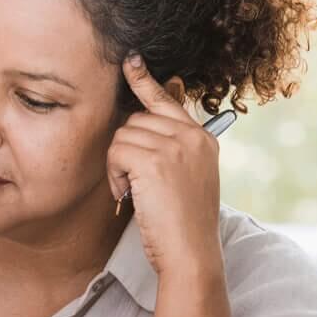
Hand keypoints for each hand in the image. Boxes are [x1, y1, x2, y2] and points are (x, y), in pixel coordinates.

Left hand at [108, 55, 224, 284]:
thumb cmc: (184, 226)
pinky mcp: (155, 159)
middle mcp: (192, 137)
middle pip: (138, 119)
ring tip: (134, 192)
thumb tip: (140, 126)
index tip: (131, 62)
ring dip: (119, 165)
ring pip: (123, 134)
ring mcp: (175, 146)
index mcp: (203, 140)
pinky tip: (127, 195)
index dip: (146, 81)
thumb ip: (172, 151)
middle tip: (135, 182)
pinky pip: (116, 150)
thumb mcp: (187, 180)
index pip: (169, 100)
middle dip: (127, 149)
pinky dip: (114, 174)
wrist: (191, 254)